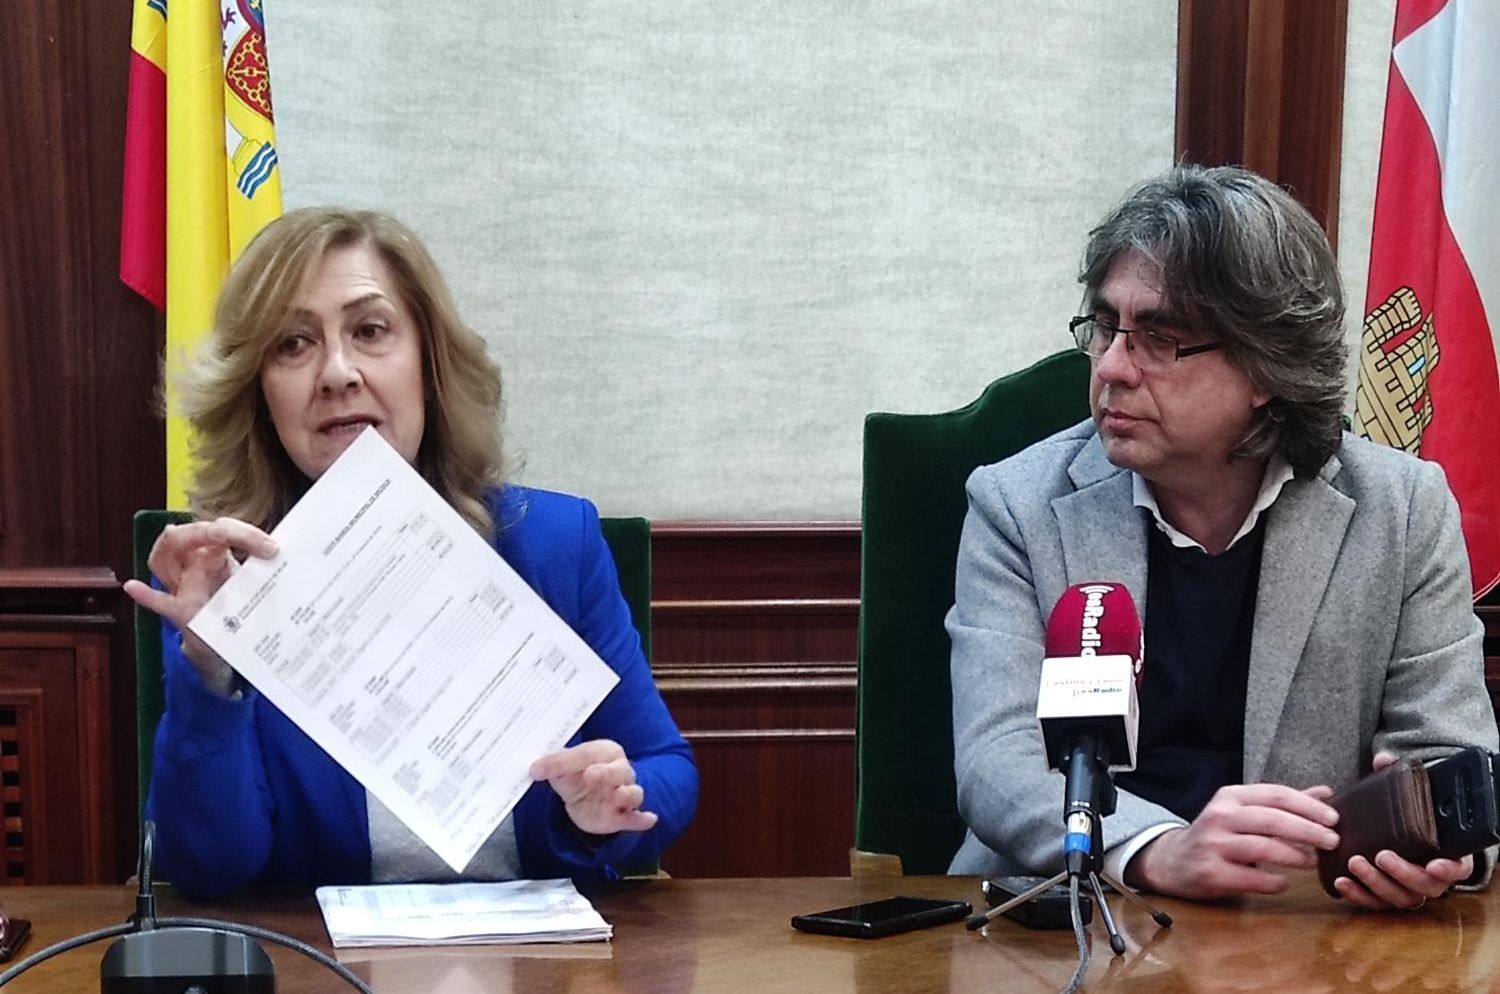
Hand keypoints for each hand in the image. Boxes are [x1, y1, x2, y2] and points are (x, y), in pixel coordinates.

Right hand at [122, 517, 277, 684]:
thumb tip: (283, 553)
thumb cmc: (235, 604)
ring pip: (163, 558)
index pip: (219, 528)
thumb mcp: (251, 583)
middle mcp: (190, 564)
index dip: (244, 532)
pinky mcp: (180, 613)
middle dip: (217, 532)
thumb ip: (261, 567)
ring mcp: (180, 587)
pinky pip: (159, 602)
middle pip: (185, 534)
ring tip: (196, 541)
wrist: (226, 643)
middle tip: (259, 545)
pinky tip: (134, 587)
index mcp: (210, 552)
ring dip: (179, 548)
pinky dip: (147, 595)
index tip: (272, 548)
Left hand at [529, 739, 657, 836]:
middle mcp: (619, 770)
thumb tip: (535, 769)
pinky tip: (648, 819)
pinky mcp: (623, 816)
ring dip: (626, 795)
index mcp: (604, 752)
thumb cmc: (577, 775)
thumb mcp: (561, 769)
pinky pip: (637, 817)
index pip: (587, 753)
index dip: (566, 760)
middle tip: (589, 776)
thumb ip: (552, 766)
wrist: (583, 797)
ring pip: (633, 792)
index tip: (542, 769)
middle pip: (619, 770)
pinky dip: (643, 818)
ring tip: (618, 797)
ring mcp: (623, 794)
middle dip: (606, 773)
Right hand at [1129, 782, 1339, 899]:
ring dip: (1295, 856)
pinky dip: (1274, 882)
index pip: (1276, 794)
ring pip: (1263, 848)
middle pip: (1272, 820)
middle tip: (1333, 841)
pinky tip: (1284, 882)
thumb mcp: (1243, 811)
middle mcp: (1220, 817)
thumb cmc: (1218, 834)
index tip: (1334, 818)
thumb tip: (1326, 793)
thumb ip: (1283, 804)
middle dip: (1308, 831)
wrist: (1173, 860)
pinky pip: (1251, 879)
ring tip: (1313, 862)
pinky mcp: (1211, 872)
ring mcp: (1214, 845)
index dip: (1308, 806)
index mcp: (1230, 797)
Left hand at [1332, 751, 1471, 909]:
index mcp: (1446, 855)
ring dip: (1376, 883)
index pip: (1456, 868)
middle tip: (1380, 855)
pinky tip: (1341, 881)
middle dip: (1402, 873)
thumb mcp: (1405, 796)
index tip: (1434, 865)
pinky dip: (1358, 896)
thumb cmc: (1406, 817)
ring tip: (1354, 864)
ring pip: (1398, 897)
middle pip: (1424, 886)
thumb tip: (1382, 758)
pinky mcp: (1384, 896)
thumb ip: (1396, 776)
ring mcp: (1407, 889)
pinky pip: (1374, 904)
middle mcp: (1430, 877)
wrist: (1393, 833)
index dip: (1448, 869)